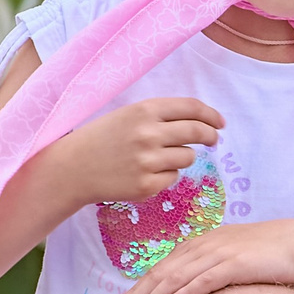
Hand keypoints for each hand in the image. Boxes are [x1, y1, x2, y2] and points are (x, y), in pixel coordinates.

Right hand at [44, 98, 223, 207]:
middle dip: (210, 136)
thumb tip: (201, 122)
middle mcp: (149, 133)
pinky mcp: (147, 185)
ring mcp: (148, 161)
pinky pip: (173, 178)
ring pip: (187, 157)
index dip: (210, 114)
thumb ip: (160, 116)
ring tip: (155, 158)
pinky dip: (165, 176)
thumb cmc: (102, 139)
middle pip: (197, 132)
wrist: (73, 168)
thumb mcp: (128, 116)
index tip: (219, 122)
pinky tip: (142, 173)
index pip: (191, 108)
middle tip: (212, 140)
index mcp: (145, 110)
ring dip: (180, 157)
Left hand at [110, 219, 293, 293]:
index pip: (162, 268)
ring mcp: (220, 254)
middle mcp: (205, 246)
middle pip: (162, 273)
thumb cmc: (267, 255)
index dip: (139, 287)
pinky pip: (206, 280)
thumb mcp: (232, 259)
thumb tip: (190, 293)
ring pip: (177, 277)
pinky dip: (186, 292)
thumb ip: (210, 271)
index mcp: (201, 244)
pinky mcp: (237, 265)